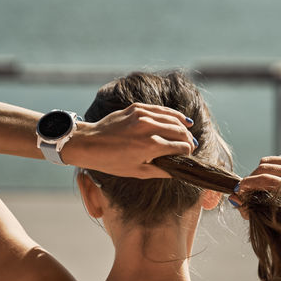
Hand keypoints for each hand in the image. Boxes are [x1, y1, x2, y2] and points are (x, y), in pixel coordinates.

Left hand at [60, 102, 196, 177]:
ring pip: (172, 118)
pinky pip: (160, 109)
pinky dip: (172, 114)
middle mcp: (148, 128)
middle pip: (179, 131)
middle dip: (188, 139)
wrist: (89, 143)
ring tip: (189, 132)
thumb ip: (161, 170)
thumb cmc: (112, 161)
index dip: (187, 152)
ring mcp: (142, 115)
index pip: (180, 146)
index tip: (189, 155)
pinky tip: (180, 119)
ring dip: (183, 126)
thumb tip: (177, 170)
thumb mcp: (138, 171)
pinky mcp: (136, 108)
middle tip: (191, 146)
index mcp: (150, 146)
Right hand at [229, 151, 280, 218]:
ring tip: (254, 185)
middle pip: (265, 168)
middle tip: (242, 188)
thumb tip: (233, 199)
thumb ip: (253, 209)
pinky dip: (266, 167)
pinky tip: (269, 178)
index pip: (267, 180)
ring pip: (266, 161)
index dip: (248, 184)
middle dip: (250, 178)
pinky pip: (273, 159)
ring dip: (256, 173)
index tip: (237, 191)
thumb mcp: (277, 217)